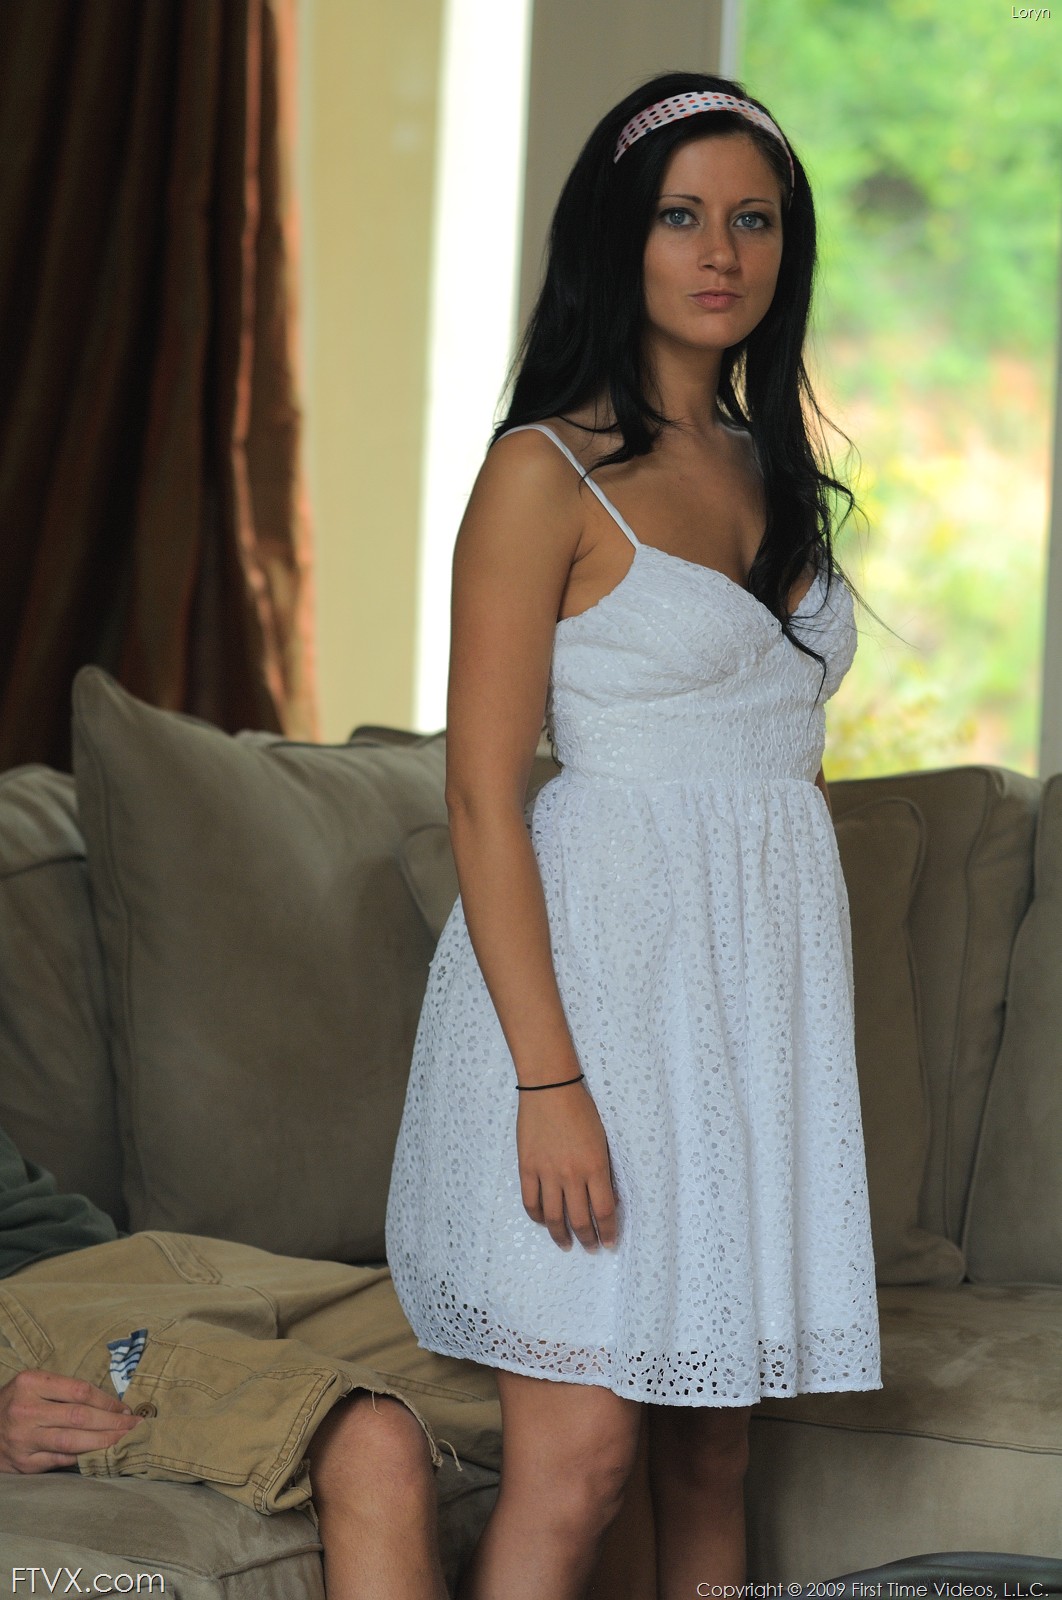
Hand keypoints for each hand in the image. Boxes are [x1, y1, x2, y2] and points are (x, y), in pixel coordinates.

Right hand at [0, 1370, 141, 1472]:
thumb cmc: (15, 1402)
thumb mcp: (33, 1385)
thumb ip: (64, 1391)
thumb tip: (109, 1405)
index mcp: (31, 1383)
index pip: (80, 1391)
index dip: (108, 1401)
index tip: (126, 1409)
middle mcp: (26, 1411)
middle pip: (80, 1417)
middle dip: (113, 1423)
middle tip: (136, 1427)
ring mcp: (23, 1439)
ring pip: (72, 1442)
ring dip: (104, 1442)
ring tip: (125, 1441)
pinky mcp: (23, 1463)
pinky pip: (60, 1460)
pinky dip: (83, 1457)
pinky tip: (100, 1455)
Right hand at [517, 1080, 618, 1251]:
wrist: (550, 1089)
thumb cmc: (582, 1110)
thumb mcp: (603, 1141)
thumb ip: (604, 1171)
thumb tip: (608, 1200)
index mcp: (595, 1166)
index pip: (605, 1211)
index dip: (608, 1232)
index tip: (610, 1243)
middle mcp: (572, 1174)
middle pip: (580, 1220)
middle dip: (588, 1239)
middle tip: (591, 1248)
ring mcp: (547, 1172)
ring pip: (553, 1217)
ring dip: (561, 1236)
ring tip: (567, 1245)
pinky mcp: (527, 1167)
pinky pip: (530, 1202)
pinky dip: (538, 1217)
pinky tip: (544, 1222)